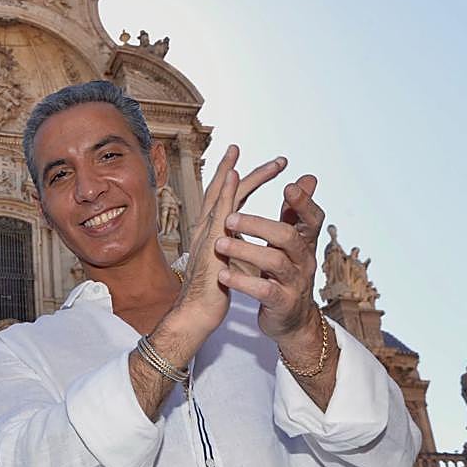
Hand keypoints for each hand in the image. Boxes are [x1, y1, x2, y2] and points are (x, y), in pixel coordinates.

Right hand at [169, 145, 287, 344]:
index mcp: (213, 232)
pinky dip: (226, 191)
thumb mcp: (229, 263)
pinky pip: (219, 212)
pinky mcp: (210, 242)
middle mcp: (207, 227)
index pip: (226, 199)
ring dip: (236, 171)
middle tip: (270, 157)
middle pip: (223, 189)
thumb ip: (235, 248)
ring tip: (250, 154)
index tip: (257, 165)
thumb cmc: (211, 293)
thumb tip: (244, 245)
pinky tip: (234, 176)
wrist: (196, 312)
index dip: (238, 179)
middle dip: (239, 168)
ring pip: (222, 194)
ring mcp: (207, 233)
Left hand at [215, 174, 324, 342]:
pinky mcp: (282, 303)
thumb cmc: (285, 274)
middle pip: (288, 236)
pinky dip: (242, 281)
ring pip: (274, 262)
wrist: (290, 319)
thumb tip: (307, 178)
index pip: (313, 218)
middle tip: (229, 217)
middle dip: (259, 224)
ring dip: (245, 250)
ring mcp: (294, 283)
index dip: (304, 203)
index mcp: (304, 243)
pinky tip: (223, 274)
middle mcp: (303, 260)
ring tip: (219, 243)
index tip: (288, 186)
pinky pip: (264, 290)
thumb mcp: (290, 244)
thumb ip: (294, 213)